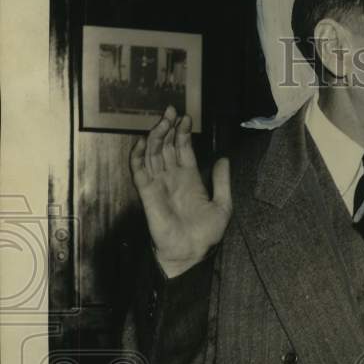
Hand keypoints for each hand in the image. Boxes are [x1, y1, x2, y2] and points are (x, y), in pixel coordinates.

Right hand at [129, 106, 231, 277]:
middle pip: (166, 147)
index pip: (183, 150)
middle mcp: (172, 178)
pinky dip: (139, 155)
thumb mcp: (222, 205)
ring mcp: (159, 184)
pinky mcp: (147, 193)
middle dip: (168, 128)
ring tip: (162, 120)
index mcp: (189, 179)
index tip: (186, 118)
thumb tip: (224, 159)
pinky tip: (144, 141)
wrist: (191, 252)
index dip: (183, 134)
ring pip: (153, 154)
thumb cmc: (206, 234)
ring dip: (156, 136)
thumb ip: (221, 182)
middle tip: (171, 110)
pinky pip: (139, 171)